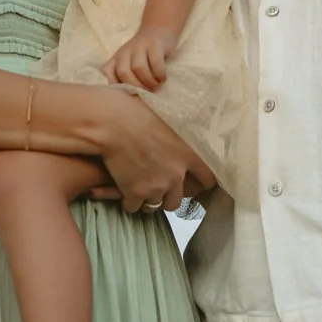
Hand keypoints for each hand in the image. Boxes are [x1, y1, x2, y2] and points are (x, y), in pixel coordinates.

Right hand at [89, 89, 212, 213]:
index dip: (201, 184)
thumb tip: (189, 132)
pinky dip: (128, 202)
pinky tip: (123, 191)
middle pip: (176, 201)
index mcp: (188, 155)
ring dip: (147, 200)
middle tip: (157, 189)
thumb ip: (180, 138)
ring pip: (154, 206)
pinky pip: (133, 207)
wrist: (113, 123)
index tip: (197, 185)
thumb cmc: (138, 114)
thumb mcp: (170, 122)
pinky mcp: (135, 193)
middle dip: (166, 197)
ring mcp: (156, 186)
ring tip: (138, 190)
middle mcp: (175, 174)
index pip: (207, 179)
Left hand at [102, 26, 175, 92]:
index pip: (107, 72)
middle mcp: (126, 51)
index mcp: (117, 58)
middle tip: (147, 92)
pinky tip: (163, 78)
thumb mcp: (129, 61)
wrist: (158, 29)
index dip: (113, 86)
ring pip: (139, 68)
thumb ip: (124, 76)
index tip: (126, 95)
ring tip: (156, 86)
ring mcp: (140, 46)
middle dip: (136, 86)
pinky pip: (156, 62)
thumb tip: (126, 99)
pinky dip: (160, 74)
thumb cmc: (143, 52)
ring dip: (149, 82)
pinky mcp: (156, 44)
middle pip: (124, 72)